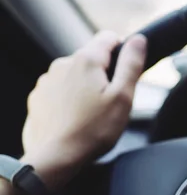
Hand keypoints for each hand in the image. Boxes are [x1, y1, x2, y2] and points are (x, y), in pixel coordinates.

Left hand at [21, 31, 146, 191]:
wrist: (57, 157)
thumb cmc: (93, 131)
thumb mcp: (123, 97)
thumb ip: (131, 65)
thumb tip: (138, 40)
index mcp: (86, 60)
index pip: (109, 37)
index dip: (124, 51)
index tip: (126, 74)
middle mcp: (63, 64)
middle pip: (92, 58)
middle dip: (105, 75)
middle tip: (112, 102)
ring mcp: (48, 80)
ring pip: (76, 75)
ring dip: (86, 87)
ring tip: (93, 114)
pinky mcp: (39, 97)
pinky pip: (61, 90)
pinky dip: (70, 99)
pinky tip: (77, 119)